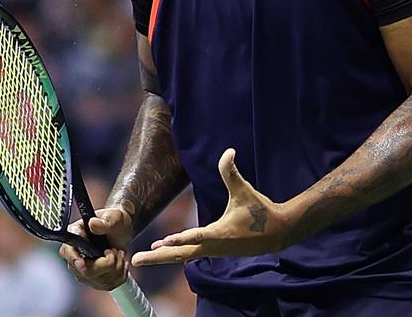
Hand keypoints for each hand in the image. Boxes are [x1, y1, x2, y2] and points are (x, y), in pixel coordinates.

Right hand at [58, 206, 133, 289]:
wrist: (122, 230)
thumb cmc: (115, 220)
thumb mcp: (113, 217)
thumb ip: (104, 222)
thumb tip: (93, 224)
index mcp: (74, 236)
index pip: (67, 252)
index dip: (74, 259)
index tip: (83, 263)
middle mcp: (75, 256)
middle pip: (86, 271)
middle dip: (108, 264)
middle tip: (116, 251)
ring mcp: (83, 270)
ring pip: (100, 280)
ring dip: (117, 268)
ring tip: (120, 254)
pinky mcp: (94, 279)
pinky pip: (108, 285)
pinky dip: (120, 276)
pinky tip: (121, 263)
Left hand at [132, 148, 293, 265]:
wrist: (276, 233)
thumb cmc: (259, 210)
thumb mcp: (244, 191)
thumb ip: (232, 172)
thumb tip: (228, 151)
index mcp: (219, 233)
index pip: (196, 236)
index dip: (179, 238)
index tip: (161, 242)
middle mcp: (213, 246)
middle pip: (180, 254)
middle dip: (157, 257)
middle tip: (135, 260)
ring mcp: (213, 251)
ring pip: (182, 256)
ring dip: (163, 257)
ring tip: (142, 257)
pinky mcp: (214, 252)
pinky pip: (190, 255)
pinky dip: (175, 254)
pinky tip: (164, 252)